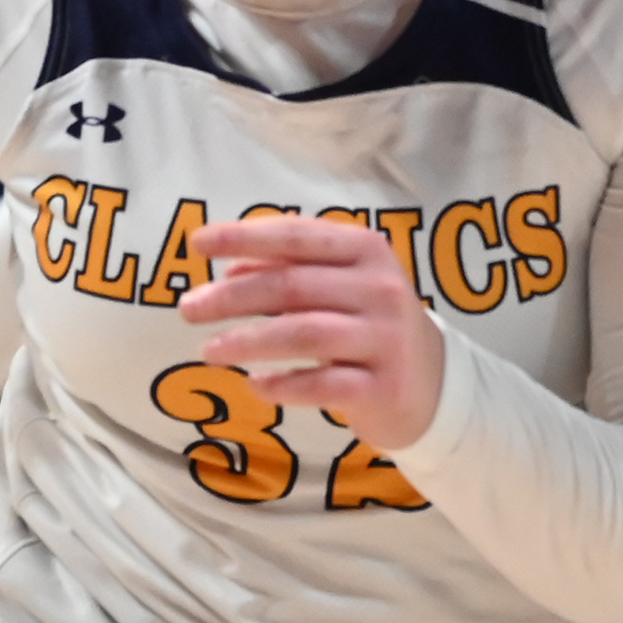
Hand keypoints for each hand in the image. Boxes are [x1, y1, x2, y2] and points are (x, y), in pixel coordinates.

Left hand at [179, 217, 446, 451]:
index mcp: (366, 251)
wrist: (434, 383)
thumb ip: (289, 269)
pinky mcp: (384, 387)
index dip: (244, 237)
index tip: (198, 243)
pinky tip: (254, 385)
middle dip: (232, 297)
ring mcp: (385, 339)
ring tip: (209, 351)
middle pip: (292, 286)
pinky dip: (282, 386)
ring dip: (248, 341)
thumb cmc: (369, 324)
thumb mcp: (339, 284)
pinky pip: (322, 386)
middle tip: (188, 309)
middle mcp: (380, 289)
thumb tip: (227, 272)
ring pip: (303, 334)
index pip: (297, 236)